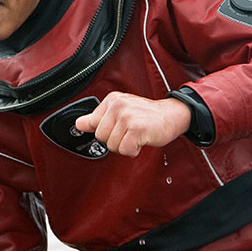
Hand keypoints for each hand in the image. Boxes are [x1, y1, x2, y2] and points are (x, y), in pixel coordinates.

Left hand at [74, 92, 190, 156]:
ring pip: (112, 146)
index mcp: (112, 100)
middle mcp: (118, 105)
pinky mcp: (137, 128)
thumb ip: (97, 118)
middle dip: (114, 140)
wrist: (173, 115)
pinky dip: (133, 151)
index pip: (92, 125)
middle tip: (129, 133)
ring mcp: (127, 116)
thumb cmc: (147, 116)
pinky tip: (141, 140)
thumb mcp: (120, 112)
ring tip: (136, 136)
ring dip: (125, 146)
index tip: (119, 127)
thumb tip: (78, 124)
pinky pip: (124, 150)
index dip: (106, 132)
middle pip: (100, 137)